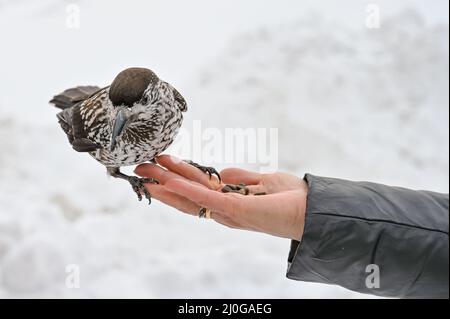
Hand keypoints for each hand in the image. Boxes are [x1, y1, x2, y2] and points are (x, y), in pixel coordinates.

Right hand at [135, 155, 307, 239]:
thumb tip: (223, 174)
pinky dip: (185, 190)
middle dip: (162, 180)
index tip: (159, 164)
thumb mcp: (263, 182)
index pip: (197, 189)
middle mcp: (223, 209)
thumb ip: (242, 179)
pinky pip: (206, 199)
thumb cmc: (291, 199)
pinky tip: (168, 181)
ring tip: (145, 170)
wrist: (313, 211)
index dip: (176, 177)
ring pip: (190, 196)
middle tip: (139, 167)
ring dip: (166, 182)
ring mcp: (228, 211)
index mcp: (229, 202)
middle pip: (186, 194)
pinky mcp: (235, 210)